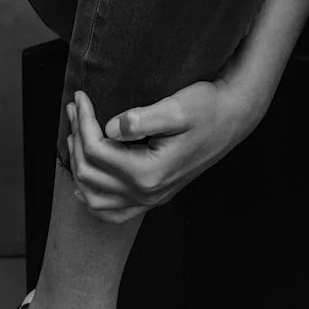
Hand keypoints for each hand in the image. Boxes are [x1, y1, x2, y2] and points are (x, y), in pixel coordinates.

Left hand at [66, 76, 255, 223]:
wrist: (233, 118)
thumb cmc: (208, 107)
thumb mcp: (177, 107)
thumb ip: (141, 119)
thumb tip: (110, 128)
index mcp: (150, 172)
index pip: (98, 150)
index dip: (83, 122)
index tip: (80, 96)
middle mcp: (148, 192)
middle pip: (90, 174)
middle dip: (76, 138)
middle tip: (75, 108)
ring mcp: (151, 198)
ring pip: (95, 198)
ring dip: (79, 166)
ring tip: (75, 135)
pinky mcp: (154, 196)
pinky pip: (113, 212)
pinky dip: (93, 197)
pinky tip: (86, 179)